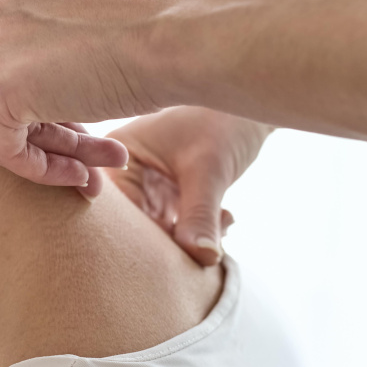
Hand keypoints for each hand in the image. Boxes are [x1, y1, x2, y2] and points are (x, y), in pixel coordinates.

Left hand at [0, 0, 189, 190]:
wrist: (177, 37)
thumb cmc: (154, 29)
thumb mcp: (92, 24)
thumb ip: (58, 40)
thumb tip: (46, 79)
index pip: (19, 62)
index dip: (57, 99)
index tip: (93, 123)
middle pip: (16, 92)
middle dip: (63, 129)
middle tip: (105, 154)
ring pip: (15, 122)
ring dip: (65, 151)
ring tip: (110, 164)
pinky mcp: (1, 89)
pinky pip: (7, 150)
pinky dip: (42, 170)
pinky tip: (84, 174)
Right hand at [105, 107, 272, 265]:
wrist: (253, 108)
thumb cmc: (224, 122)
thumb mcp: (209, 170)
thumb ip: (200, 215)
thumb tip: (202, 257)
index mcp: (116, 155)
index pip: (113, 211)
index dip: (137, 240)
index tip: (169, 258)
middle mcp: (123, 172)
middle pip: (132, 227)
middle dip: (169, 241)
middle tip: (203, 247)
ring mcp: (146, 186)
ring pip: (156, 233)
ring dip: (189, 238)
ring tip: (220, 222)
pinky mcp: (167, 196)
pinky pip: (175, 229)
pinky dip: (199, 231)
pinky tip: (224, 218)